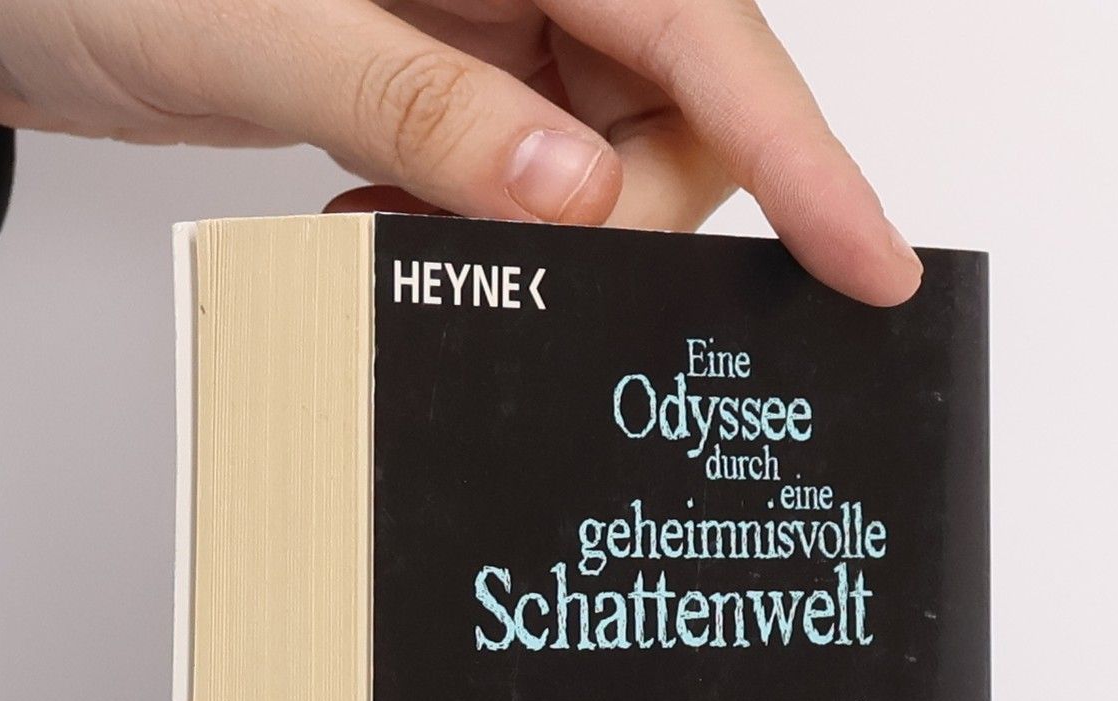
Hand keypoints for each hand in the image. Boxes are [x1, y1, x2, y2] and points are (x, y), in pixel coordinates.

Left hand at [0, 0, 921, 303]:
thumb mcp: (249, 28)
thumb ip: (426, 107)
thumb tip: (575, 191)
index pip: (699, 25)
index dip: (799, 147)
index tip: (868, 257)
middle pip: (673, 96)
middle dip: (622, 211)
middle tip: (511, 259)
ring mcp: (475, 3)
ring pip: (604, 140)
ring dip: (545, 231)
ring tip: (402, 238)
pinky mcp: (434, 58)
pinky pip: (523, 157)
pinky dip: (489, 224)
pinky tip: (396, 229)